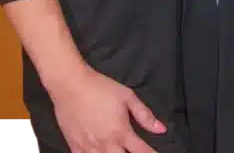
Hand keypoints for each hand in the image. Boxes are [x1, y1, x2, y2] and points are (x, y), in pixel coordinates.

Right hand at [50, 65, 166, 152]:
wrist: (71, 86)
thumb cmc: (101, 89)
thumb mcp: (128, 97)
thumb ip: (144, 115)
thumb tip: (161, 129)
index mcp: (121, 132)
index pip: (140, 151)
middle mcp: (106, 145)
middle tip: (135, 151)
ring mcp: (89, 149)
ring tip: (119, 152)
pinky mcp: (75, 148)